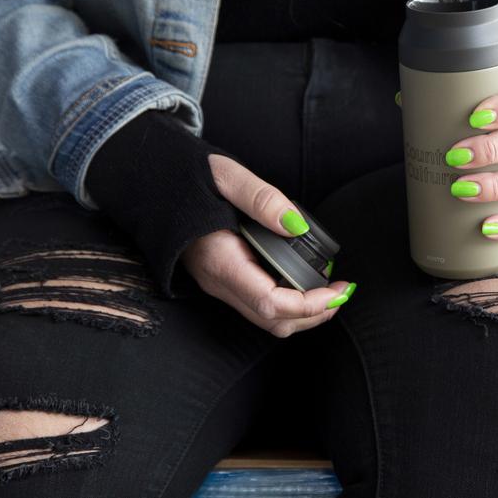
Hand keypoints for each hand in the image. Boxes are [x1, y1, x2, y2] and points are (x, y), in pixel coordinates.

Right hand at [181, 154, 354, 337]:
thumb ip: (261, 198)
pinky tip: (308, 283)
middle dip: (314, 315)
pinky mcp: (225, 278)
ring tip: (331, 292)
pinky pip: (260, 304)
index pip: (270, 303)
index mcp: (220, 261)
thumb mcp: (226, 176)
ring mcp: (220, 284)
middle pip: (272, 321)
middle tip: (343, 292)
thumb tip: (295, 224)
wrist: (154, 183)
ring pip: (267, 319)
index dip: (309, 305)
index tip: (338, 291)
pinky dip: (289, 303)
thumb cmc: (187, 178)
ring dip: (303, 313)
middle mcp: (218, 281)